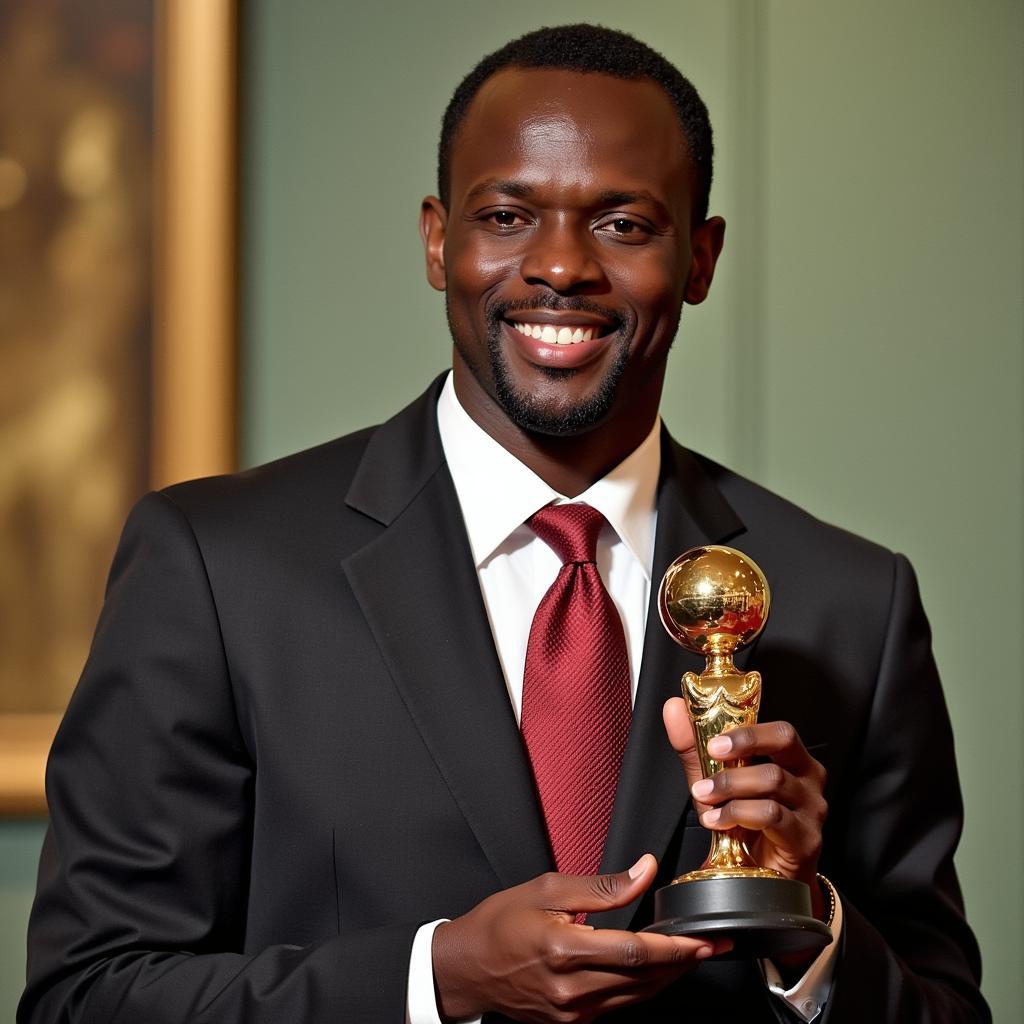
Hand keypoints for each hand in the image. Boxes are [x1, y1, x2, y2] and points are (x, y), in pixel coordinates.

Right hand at [431, 854, 729, 1022]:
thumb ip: (601, 886)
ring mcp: (571, 1012)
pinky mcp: (570, 1022)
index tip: (703, 940)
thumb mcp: (547, 888)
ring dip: (667, 978)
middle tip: (710, 946)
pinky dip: (641, 989)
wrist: (466, 967)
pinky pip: (617, 1006)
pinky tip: (653, 972)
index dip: (675, 948)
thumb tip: (643, 872)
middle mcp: (570, 989)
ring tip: (690, 957)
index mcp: (564, 950)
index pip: (635, 952)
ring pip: (635, 997)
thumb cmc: (499, 923)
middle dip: (682, 963)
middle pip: (643, 979)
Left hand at [663, 698, 827, 914]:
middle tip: (711, 754)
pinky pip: (772, 816)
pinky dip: (738, 814)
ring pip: (773, 780)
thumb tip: (674, 708)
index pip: (779, 730)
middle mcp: (808, 779)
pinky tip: (717, 820)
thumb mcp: (717, 781)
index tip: (713, 739)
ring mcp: (811, 809)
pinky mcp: (806, 839)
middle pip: (784, 743)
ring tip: (704, 796)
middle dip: (743, 744)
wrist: (762, 877)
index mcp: (793, 759)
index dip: (746, 730)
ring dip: (731, 785)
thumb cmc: (746, 823)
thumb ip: (696, 747)